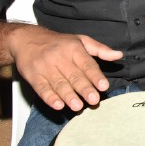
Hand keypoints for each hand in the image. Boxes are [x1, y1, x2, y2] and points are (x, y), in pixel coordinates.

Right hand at [6, 25, 121, 110]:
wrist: (26, 39)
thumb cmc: (58, 42)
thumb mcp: (80, 40)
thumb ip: (100, 49)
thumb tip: (118, 55)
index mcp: (73, 48)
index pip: (87, 64)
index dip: (95, 76)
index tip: (103, 86)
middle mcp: (59, 57)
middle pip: (74, 75)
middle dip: (84, 88)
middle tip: (93, 100)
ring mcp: (45, 67)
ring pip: (59, 83)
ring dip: (68, 96)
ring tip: (78, 106)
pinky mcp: (33, 76)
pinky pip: (42, 88)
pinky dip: (50, 97)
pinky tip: (58, 105)